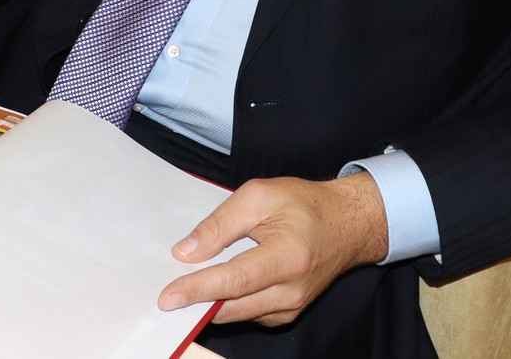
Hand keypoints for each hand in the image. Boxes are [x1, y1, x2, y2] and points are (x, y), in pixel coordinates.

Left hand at [158, 173, 387, 326]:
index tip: (168, 296)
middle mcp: (292, 290)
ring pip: (237, 314)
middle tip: (163, 294)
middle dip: (195, 302)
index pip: (234, 280)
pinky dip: (227, 303)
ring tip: (183, 287)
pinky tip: (213, 287)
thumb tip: (186, 252)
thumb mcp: (260, 196)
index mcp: (287, 257)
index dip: (198, 289)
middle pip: (232, 306)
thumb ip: (220, 224)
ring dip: (209, 304)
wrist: (347, 224)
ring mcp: (291, 306)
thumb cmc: (305, 204)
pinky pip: (248, 313)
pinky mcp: (287, 313)